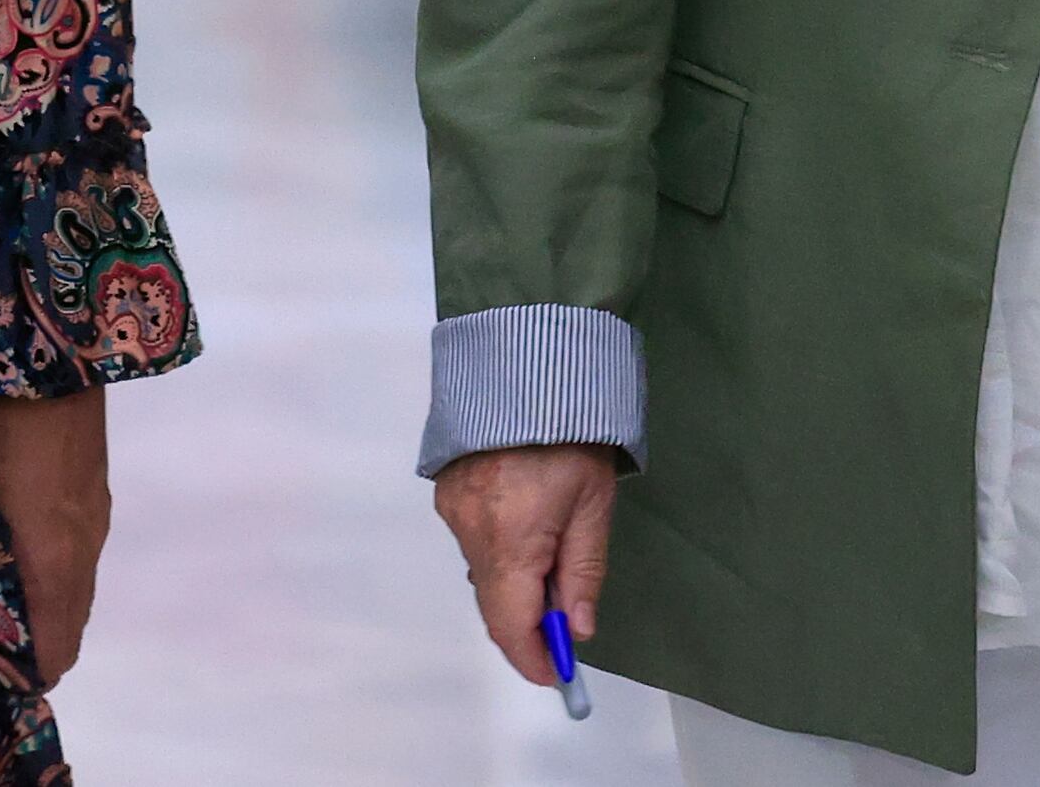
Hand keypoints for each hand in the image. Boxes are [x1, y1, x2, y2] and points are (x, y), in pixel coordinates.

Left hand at [0, 388, 108, 687]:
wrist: (49, 339)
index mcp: (51, 558)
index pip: (55, 654)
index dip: (20, 676)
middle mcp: (83, 545)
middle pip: (67, 626)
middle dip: (24, 642)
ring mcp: (93, 512)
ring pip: (71, 585)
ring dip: (36, 598)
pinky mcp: (92, 484)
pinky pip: (76, 547)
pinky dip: (46, 560)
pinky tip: (3, 532)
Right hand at [433, 441, 617, 686]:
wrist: (524, 365)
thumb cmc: (570, 436)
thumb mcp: (593, 506)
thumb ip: (583, 573)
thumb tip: (578, 629)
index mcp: (510, 539)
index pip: (511, 624)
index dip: (533, 658)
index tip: (556, 674)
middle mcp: (470, 530)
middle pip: (493, 603)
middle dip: (527, 626)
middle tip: (564, 632)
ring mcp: (452, 510)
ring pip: (482, 573)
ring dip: (515, 587)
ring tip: (553, 567)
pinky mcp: (446, 493)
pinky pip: (473, 542)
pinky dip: (500, 555)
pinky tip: (528, 533)